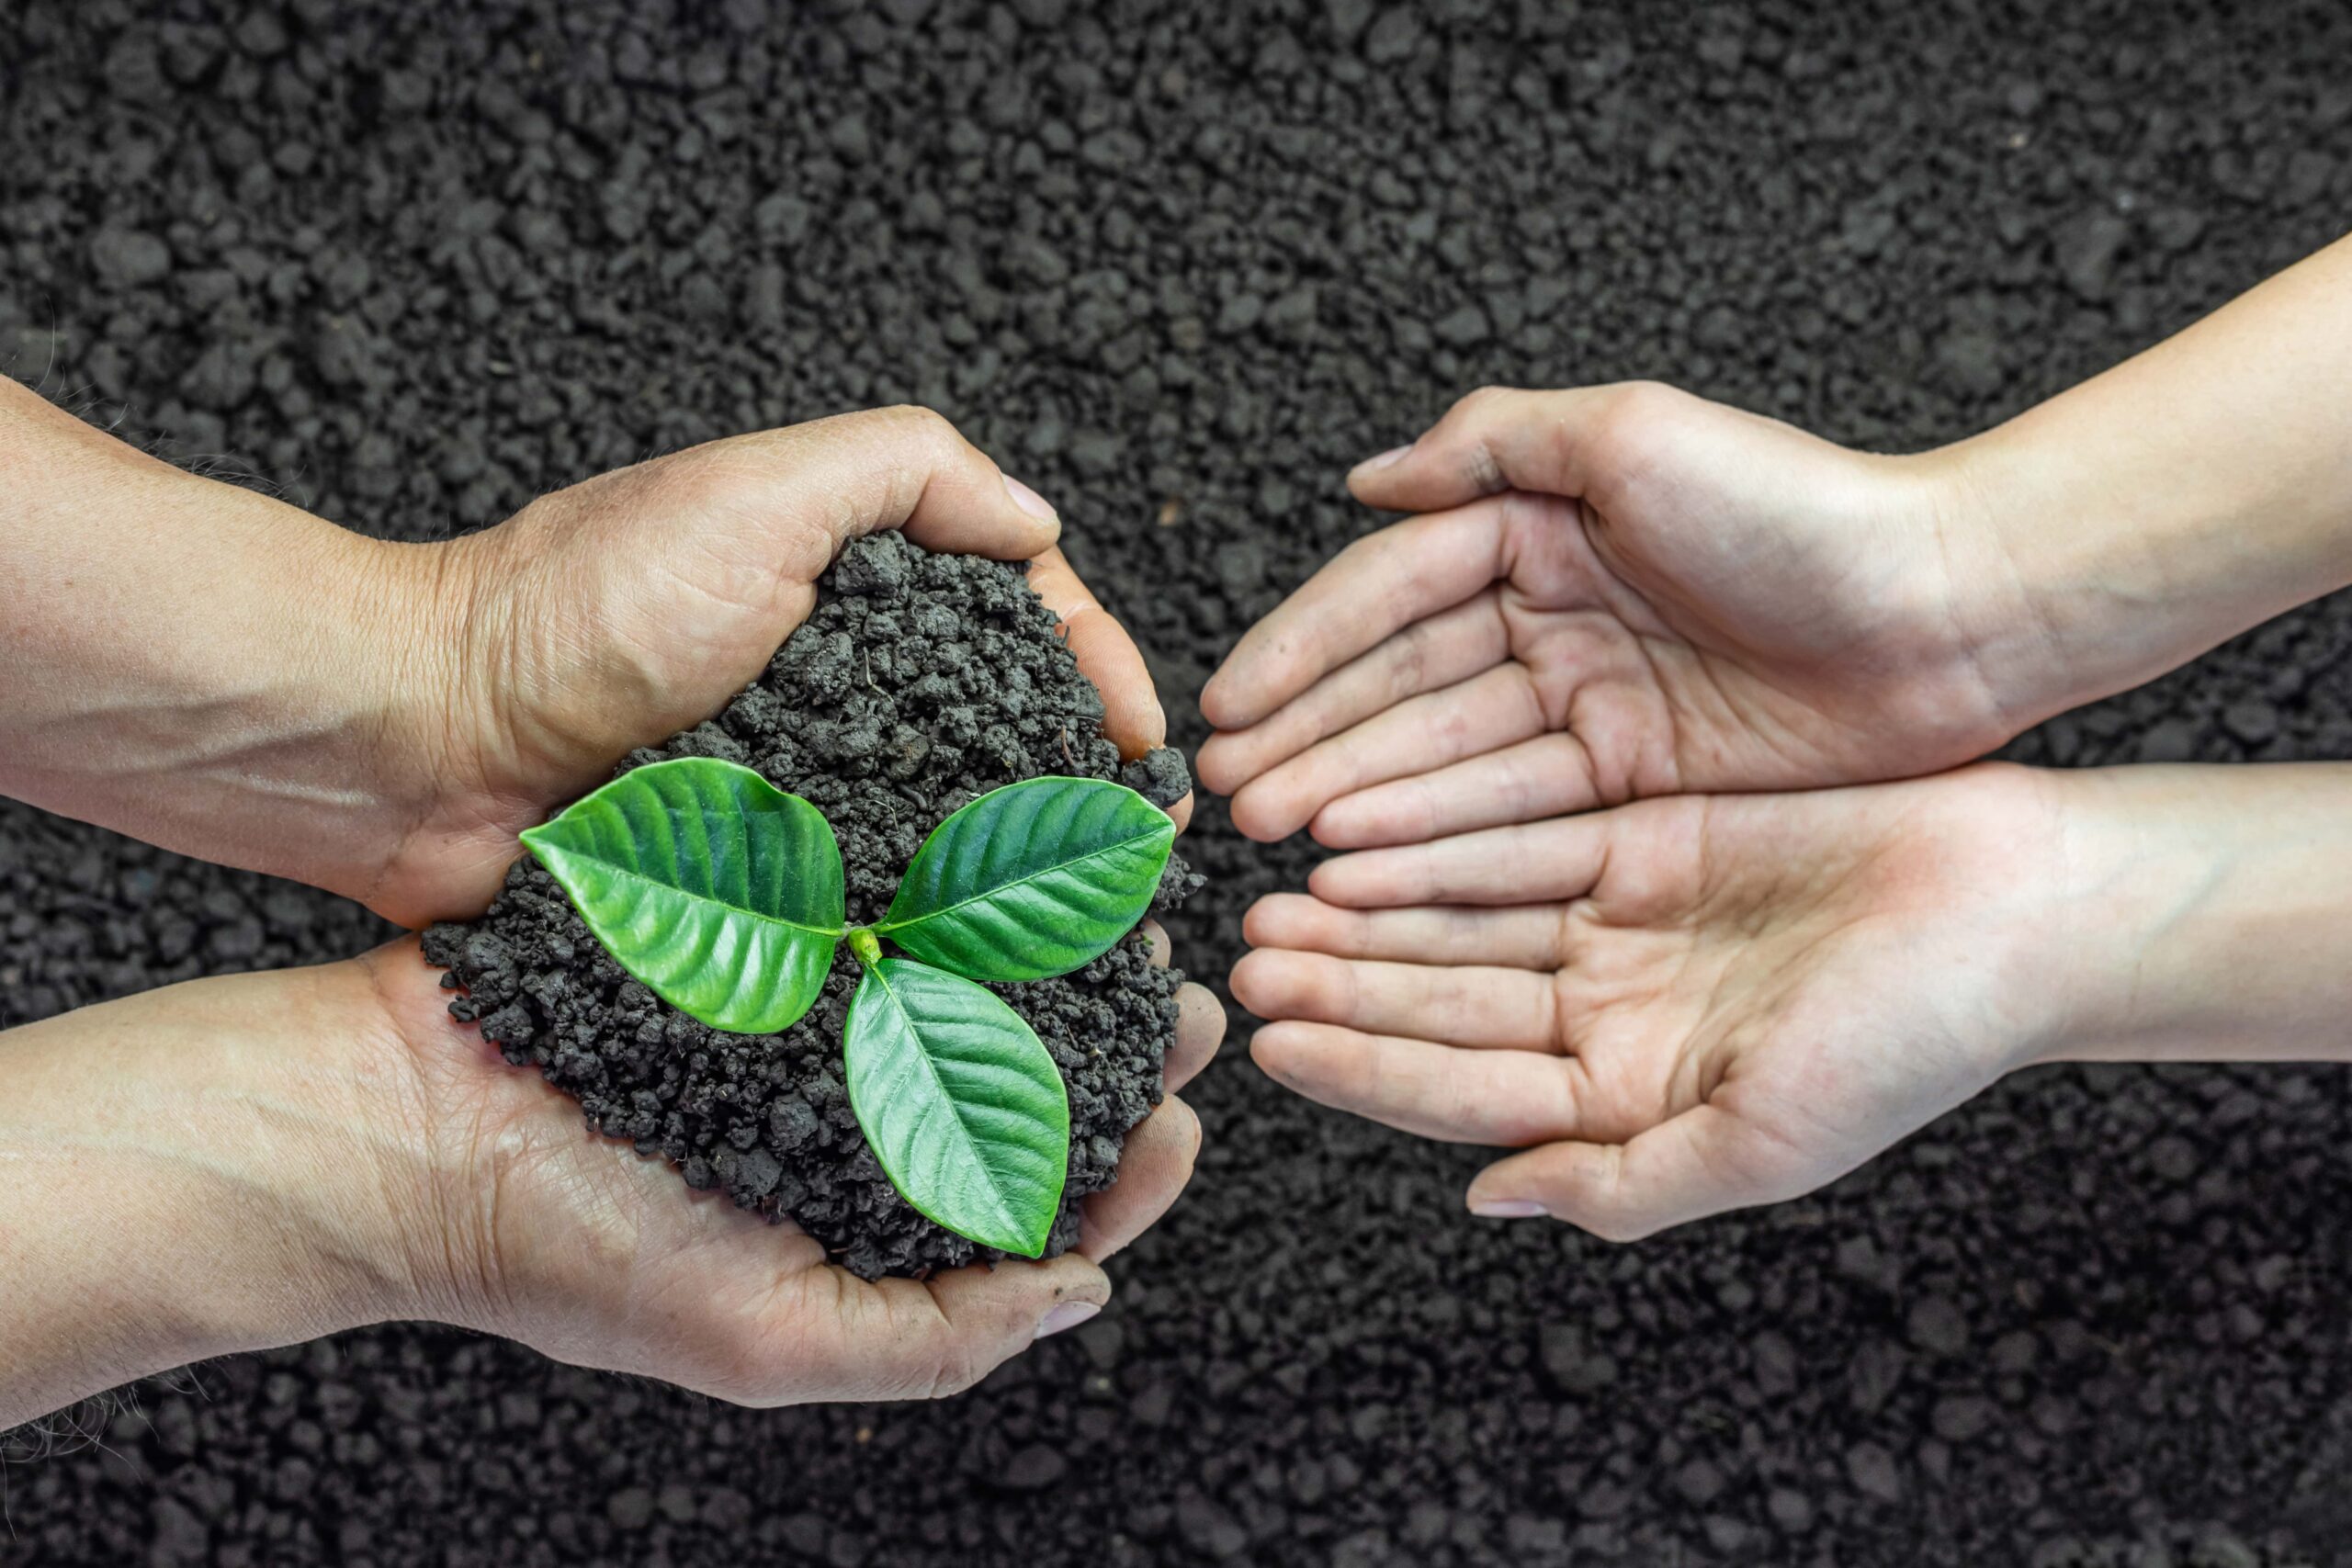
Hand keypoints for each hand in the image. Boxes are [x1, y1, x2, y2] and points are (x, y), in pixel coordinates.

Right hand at [0, 928, 1223, 1425]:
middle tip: (1184, 991)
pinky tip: (1003, 851)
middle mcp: (847, 1115)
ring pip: (968, 977)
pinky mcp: (756, 930)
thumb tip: (1089, 1293)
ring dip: (1054, 947)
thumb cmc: (566, 1251)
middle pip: (1022, 1075)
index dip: (1129, 1163)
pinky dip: (945, 882)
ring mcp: (804, 1015)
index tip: (1184, 1118)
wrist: (399, 1117)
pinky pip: (874, 903)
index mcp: (863, 1221)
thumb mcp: (765, 1338)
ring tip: (1125, 910)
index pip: (1036, 1203)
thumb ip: (930, 1336)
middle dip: (1116, 1041)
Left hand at [3, 393, 1188, 929]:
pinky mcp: (752, 886)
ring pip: (944, 830)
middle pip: (1001, 729)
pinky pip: (863, 909)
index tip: (1142, 738)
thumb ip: (909, 473)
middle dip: (1083, 784)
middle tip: (1143, 847)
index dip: (1096, 669)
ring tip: (1096, 928)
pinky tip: (987, 971)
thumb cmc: (575, 610)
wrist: (418, 747)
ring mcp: (797, 792)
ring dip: (1025, 876)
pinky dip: (929, 935)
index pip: (1019, 618)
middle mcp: (839, 689)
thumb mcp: (756, 493)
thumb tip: (1042, 527)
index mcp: (854, 589)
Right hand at [1197, 384, 2031, 845]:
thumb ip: (1493, 444)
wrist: (1954, 612)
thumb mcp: (1635, 435)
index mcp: (1539, 529)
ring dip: (1356, 797)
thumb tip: (1366, 478)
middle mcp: (1551, 618)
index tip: (1227, 705)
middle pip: (1402, 689)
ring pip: (1445, 760)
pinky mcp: (1634, 782)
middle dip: (1311, 740)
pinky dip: (1437, 840)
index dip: (1302, 651)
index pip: (1387, 594)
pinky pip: (1514, 815)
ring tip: (1276, 838)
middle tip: (1231, 796)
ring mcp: (1590, 704)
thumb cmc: (1803, 510)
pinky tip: (1367, 864)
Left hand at [1230, 764, 2076, 1237]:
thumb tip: (1488, 1199)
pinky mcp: (1646, 835)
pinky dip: (1446, 834)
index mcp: (1627, 1097)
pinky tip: (1367, 828)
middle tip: (1247, 952)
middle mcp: (1609, 1012)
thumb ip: (1620, 1181)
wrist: (2020, 912)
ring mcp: (1622, 922)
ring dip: (1373, 904)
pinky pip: (1522, 835)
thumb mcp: (1765, 1139)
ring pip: (1465, 912)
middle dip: (1345, 978)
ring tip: (1280, 888)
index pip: (1462, 1086)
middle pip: (1444, 994)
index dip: (1367, 1063)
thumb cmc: (1914, 1041)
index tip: (1277, 1040)